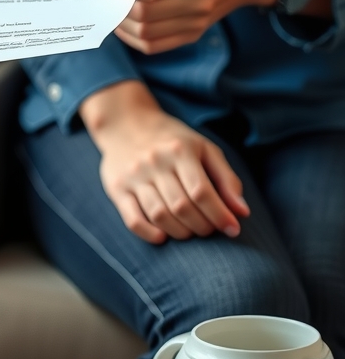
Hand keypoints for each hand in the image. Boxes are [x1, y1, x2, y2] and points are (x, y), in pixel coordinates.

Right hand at [80, 81, 249, 243]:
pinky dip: (150, 234)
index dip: (220, 215)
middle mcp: (154, 161)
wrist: (125, 123)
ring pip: (160, 216)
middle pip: (182, 207)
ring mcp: (133, 175)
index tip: (233, 229)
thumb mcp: (203, 149)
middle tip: (210, 229)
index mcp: (179, 150)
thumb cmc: (172, 140)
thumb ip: (226, 179)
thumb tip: (242, 212)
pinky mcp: (117, 188)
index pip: (201, 192)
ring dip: (181, 233)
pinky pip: (133, 220)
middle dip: (202, 227)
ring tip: (190, 230)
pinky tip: (163, 235)